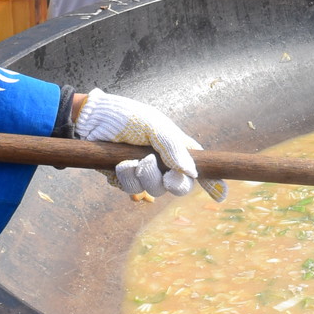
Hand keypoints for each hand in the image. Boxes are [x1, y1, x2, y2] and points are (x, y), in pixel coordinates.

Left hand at [77, 88, 223, 200]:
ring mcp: (144, 172)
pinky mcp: (125, 178)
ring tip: (129, 160)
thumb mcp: (155, 127)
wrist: (92, 120)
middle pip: (178, 186)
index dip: (212, 182)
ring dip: (141, 176)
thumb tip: (193, 174)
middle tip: (155, 168)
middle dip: (169, 182)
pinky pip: (131, 190)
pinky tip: (119, 164)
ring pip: (153, 190)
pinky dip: (125, 178)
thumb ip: (174, 149)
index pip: (199, 167)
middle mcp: (163, 162)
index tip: (221, 196)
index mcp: (176, 147)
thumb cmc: (127, 117)